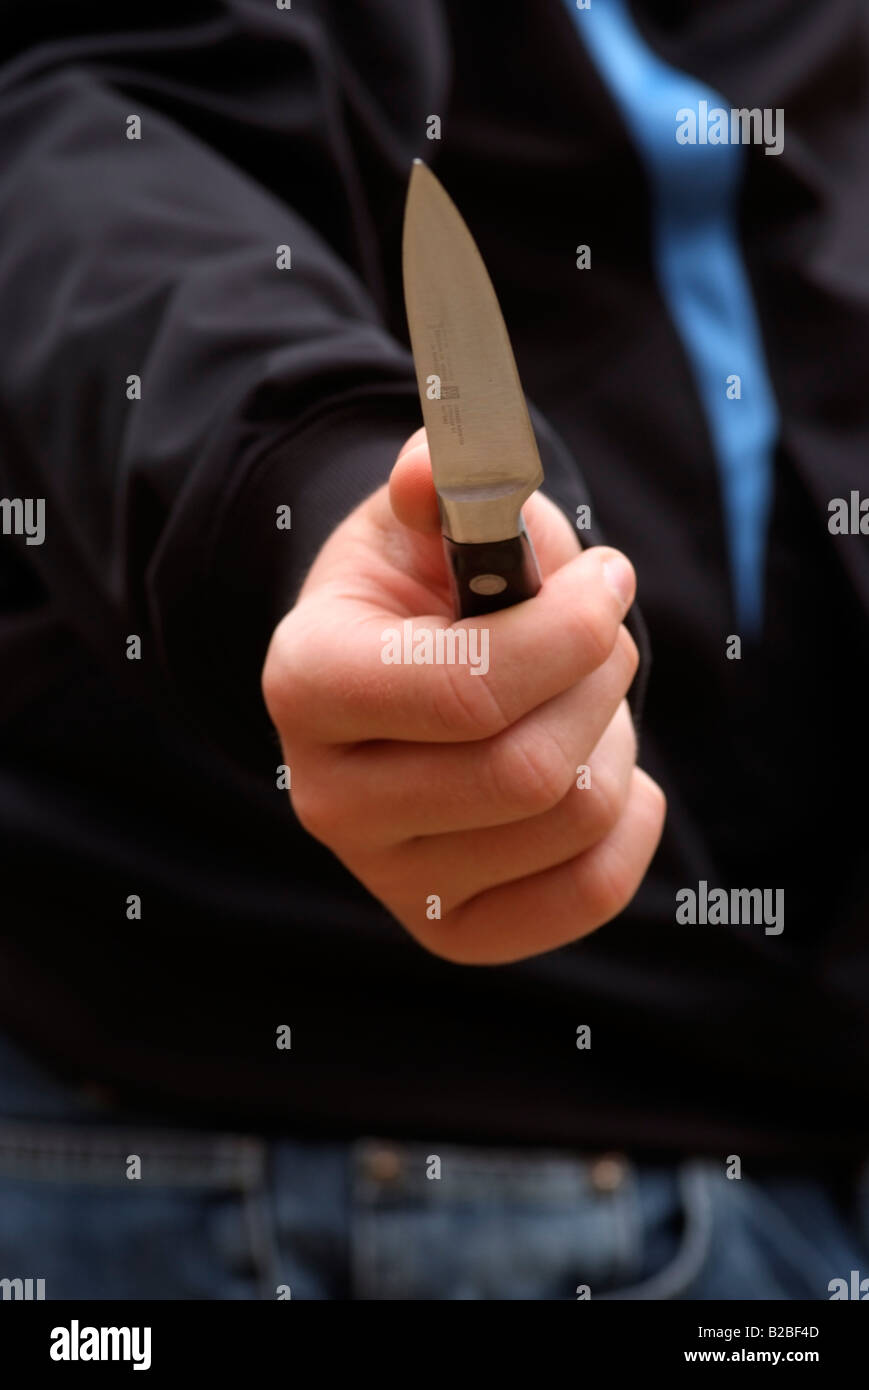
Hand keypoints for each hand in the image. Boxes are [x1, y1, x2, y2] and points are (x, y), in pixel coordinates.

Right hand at [262, 428, 665, 962]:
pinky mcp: (450, 927)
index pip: (466, 691)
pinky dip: (630, 818)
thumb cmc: (423, 588)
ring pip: (572, 820)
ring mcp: (387, 877)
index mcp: (308, 683)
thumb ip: (443, 482)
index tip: (608, 578)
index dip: (569, 630)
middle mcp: (329, 799)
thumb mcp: (425, 518)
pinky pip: (589, 892)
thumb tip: (432, 473)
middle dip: (599, 681)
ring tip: (580, 697)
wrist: (396, 676)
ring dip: (612, 738)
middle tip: (603, 634)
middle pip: (528, 771)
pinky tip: (600, 764)